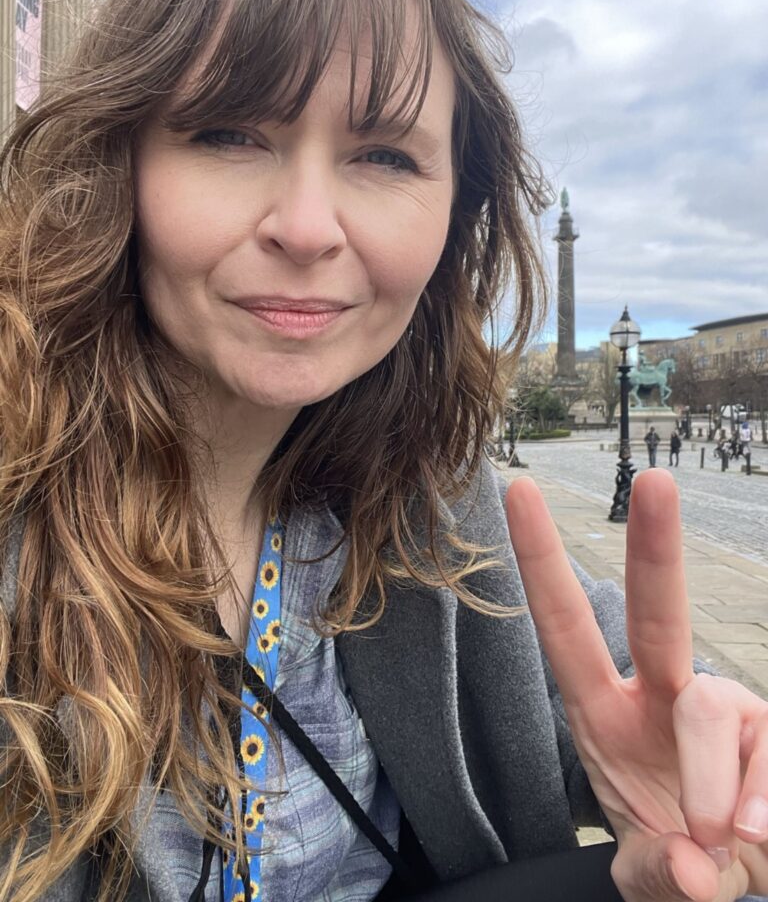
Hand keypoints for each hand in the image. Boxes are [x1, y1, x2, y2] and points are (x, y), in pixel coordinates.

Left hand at [505, 469, 767, 901]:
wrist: (731, 877)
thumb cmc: (677, 858)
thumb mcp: (653, 877)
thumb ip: (660, 878)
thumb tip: (694, 864)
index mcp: (603, 715)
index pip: (565, 628)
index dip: (541, 561)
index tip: (520, 489)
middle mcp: (661, 698)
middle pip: (656, 615)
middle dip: (654, 546)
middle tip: (653, 479)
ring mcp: (722, 709)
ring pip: (712, 709)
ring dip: (709, 785)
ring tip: (721, 837)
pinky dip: (763, 807)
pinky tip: (754, 833)